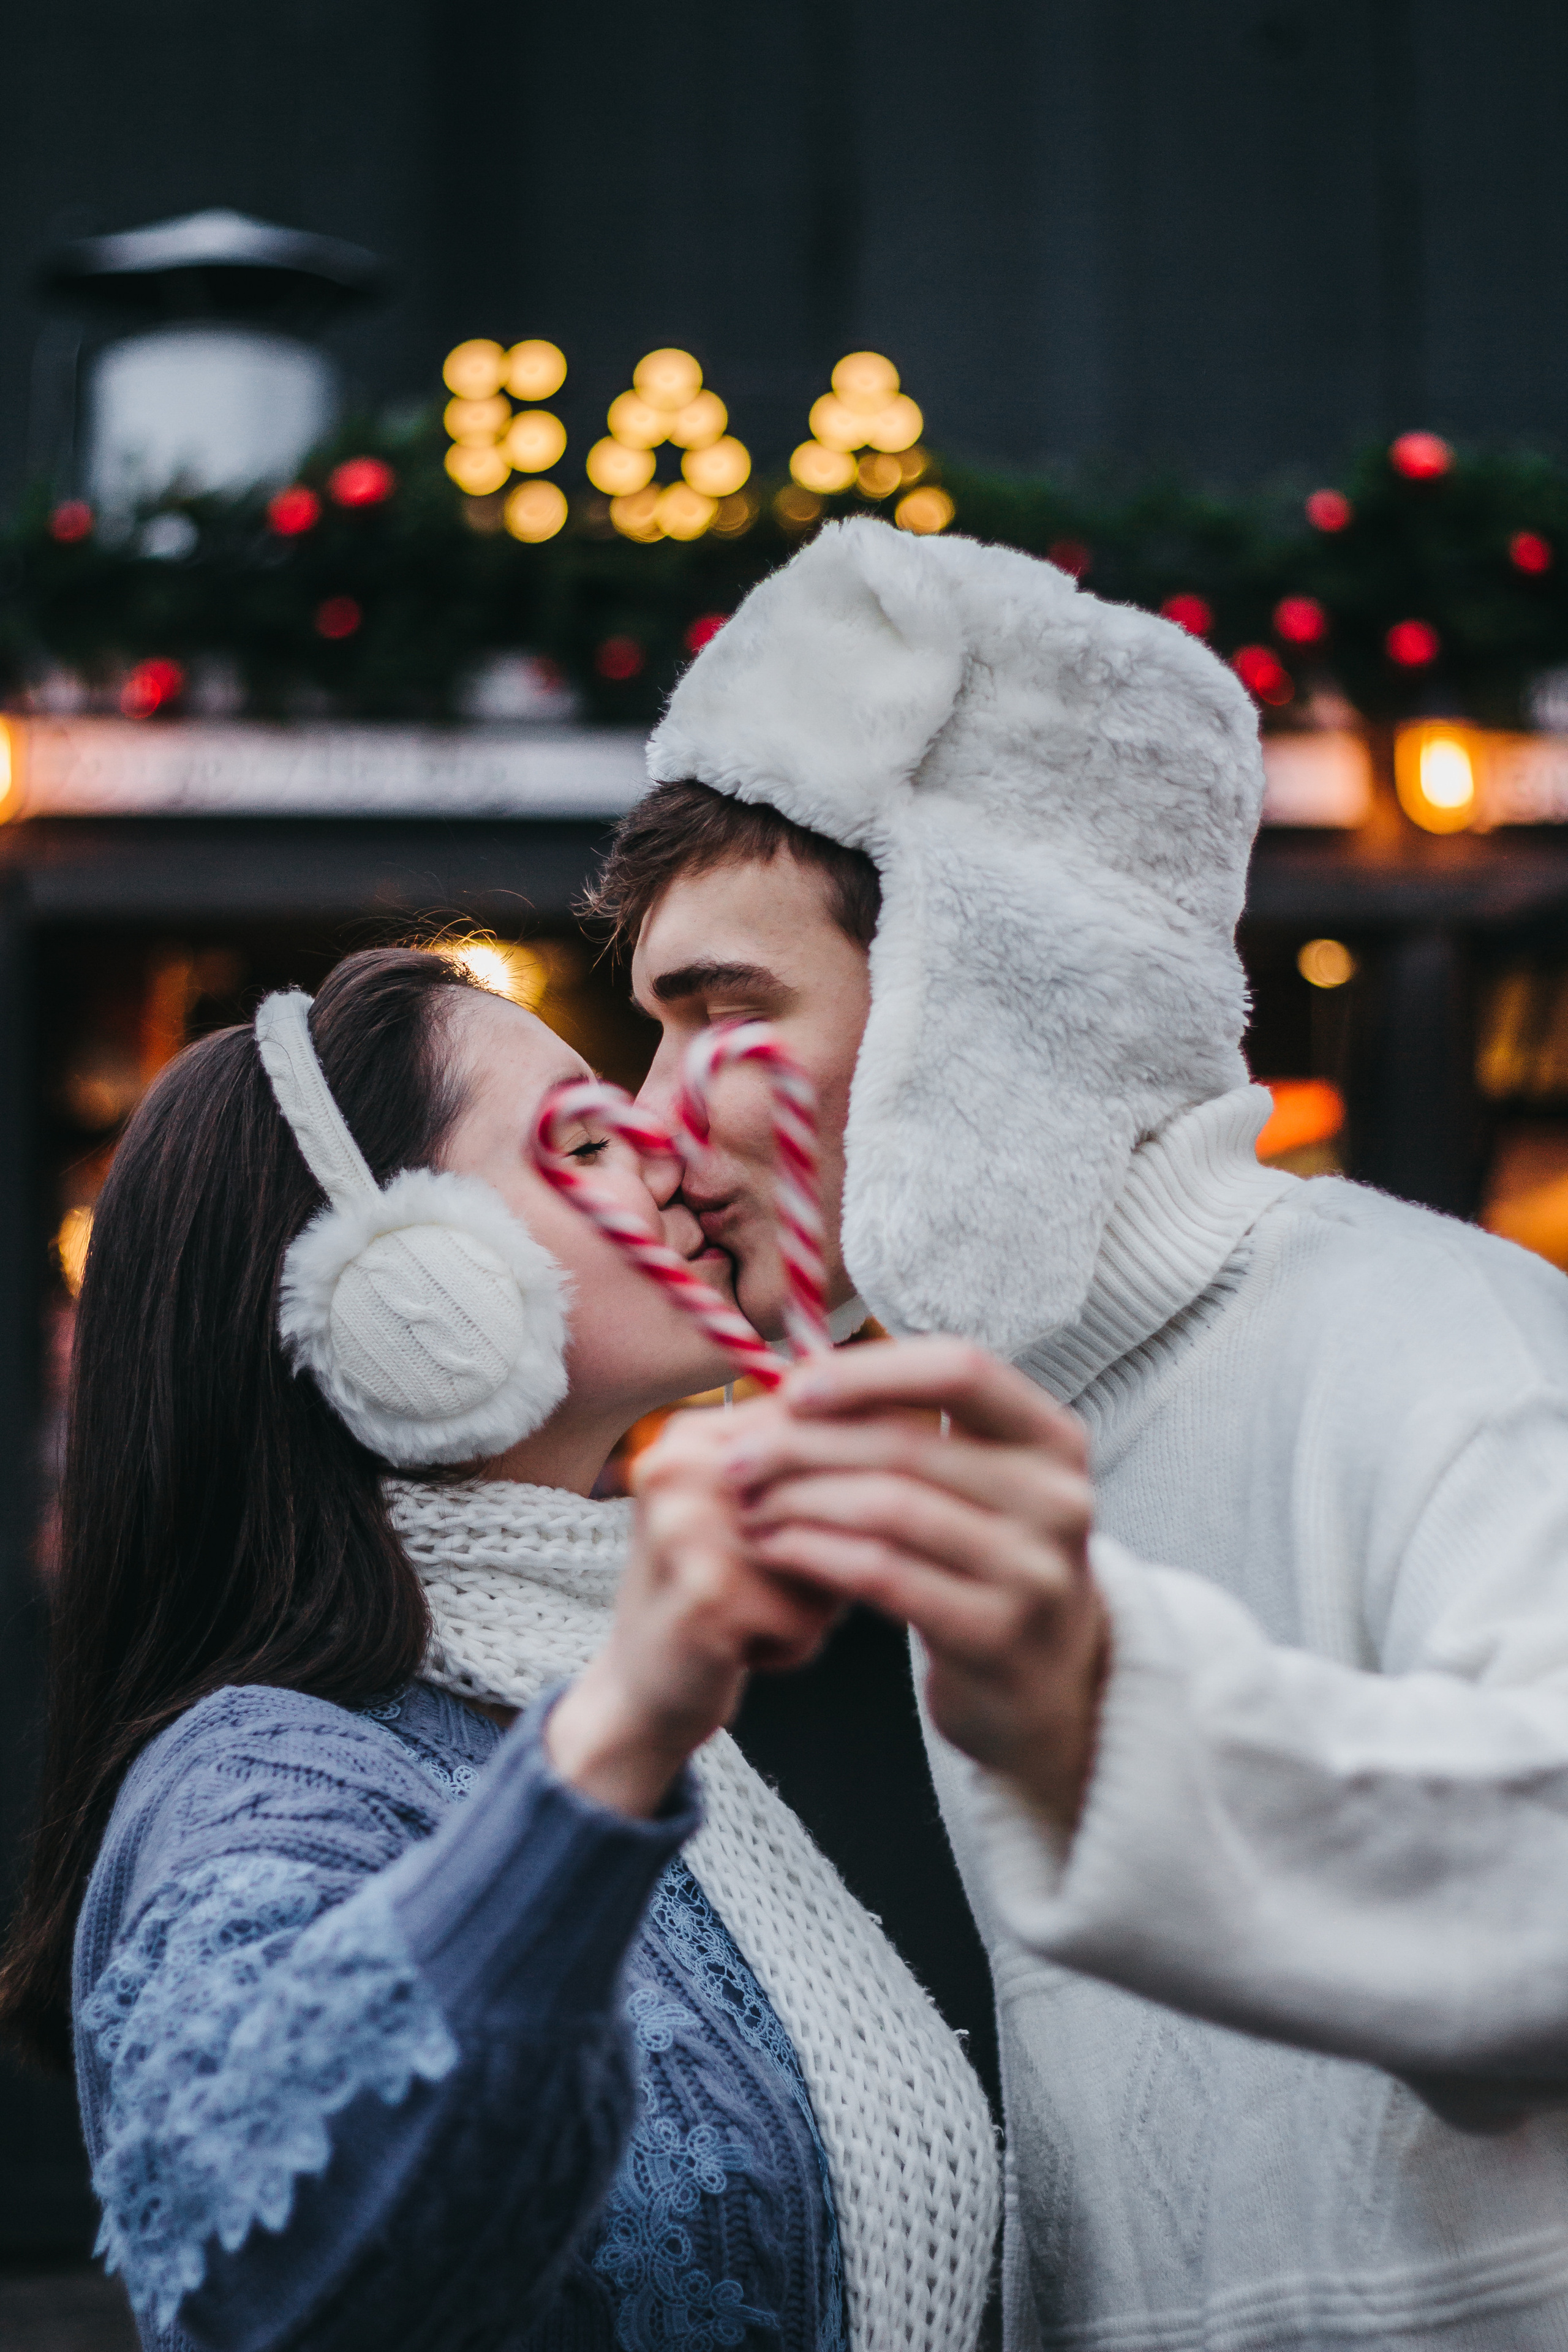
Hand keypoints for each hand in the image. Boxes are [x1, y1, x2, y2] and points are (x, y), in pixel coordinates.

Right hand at [546, 1403, 843, 1818]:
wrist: (644, 1691)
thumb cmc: (719, 1593)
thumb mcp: (759, 1513)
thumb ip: (816, 1464)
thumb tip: (911, 1418)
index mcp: (691, 1434)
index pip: (817, 1421)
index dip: (853, 1480)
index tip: (816, 1528)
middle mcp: (680, 1466)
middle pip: (832, 1494)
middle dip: (833, 1548)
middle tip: (773, 1582)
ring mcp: (685, 1527)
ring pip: (831, 1554)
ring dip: (816, 1597)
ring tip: (753, 1610)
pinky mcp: (705, 1593)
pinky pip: (810, 1615)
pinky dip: (795, 1641)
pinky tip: (741, 1647)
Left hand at [723, 1338, 1109, 1834]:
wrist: (1045, 1680)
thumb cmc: (987, 1559)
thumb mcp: (981, 1482)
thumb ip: (914, 1427)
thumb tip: (800, 1374)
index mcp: (1053, 1439)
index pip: (960, 1370)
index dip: (868, 1371)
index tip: (793, 1388)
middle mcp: (1058, 1499)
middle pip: (907, 1445)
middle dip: (805, 1445)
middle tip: (739, 1457)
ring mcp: (1033, 1572)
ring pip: (888, 1509)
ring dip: (799, 1500)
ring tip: (749, 1503)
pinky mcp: (994, 1634)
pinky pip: (882, 1574)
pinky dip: (814, 1552)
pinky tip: (775, 1546)